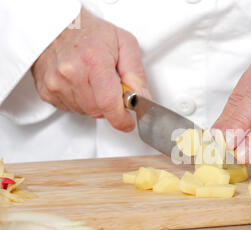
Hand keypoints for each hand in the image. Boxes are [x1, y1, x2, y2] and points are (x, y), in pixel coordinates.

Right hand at [31, 8, 147, 131]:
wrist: (57, 25)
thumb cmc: (91, 32)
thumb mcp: (124, 44)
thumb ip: (136, 74)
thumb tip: (142, 99)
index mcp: (93, 60)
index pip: (108, 103)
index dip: (121, 119)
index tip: (128, 122)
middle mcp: (71, 72)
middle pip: (98, 110)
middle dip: (110, 105)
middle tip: (111, 87)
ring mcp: (56, 83)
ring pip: (85, 111)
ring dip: (95, 103)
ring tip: (94, 81)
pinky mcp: (46, 91)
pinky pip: (71, 108)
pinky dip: (80, 101)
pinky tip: (80, 83)